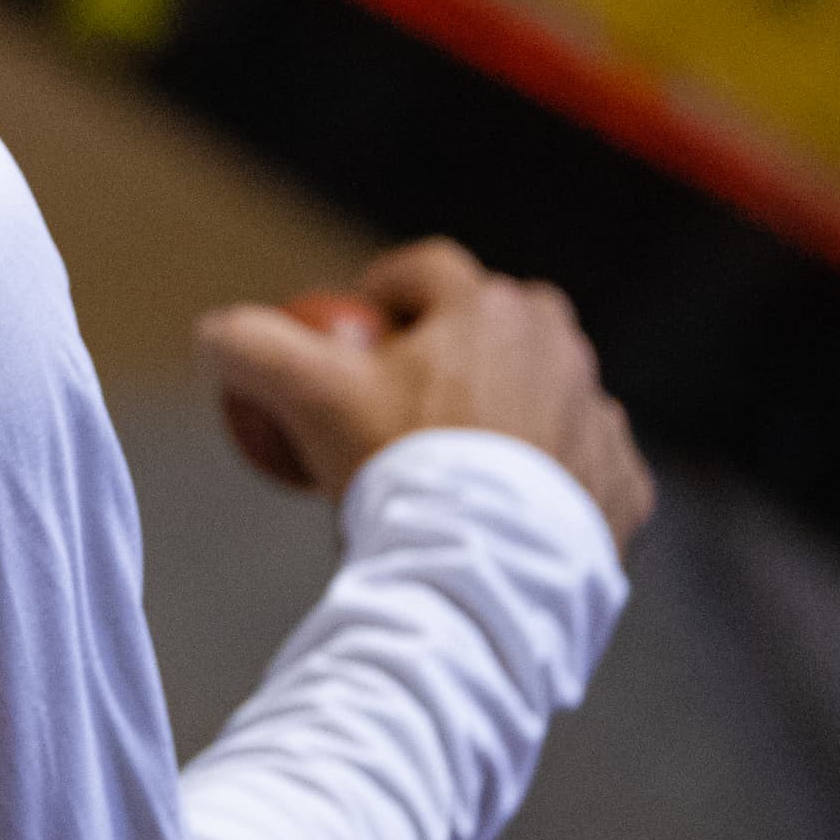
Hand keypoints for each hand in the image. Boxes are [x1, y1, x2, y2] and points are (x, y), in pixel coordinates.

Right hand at [198, 238, 654, 545]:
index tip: (358, 327)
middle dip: (454, 346)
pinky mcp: (624, 483)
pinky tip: (503, 507)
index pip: (427, 270)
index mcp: (489, 307)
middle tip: (404, 398)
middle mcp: (560, 347)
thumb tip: (215, 333)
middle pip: (495, 324)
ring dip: (505, 410)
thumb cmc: (396, 467)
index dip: (383, 291)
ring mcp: (600, 417)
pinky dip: (547, 475)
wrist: (478, 569)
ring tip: (453, 462)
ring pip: (544, 392)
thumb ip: (246, 345)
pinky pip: (582, 463)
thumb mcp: (302, 394)